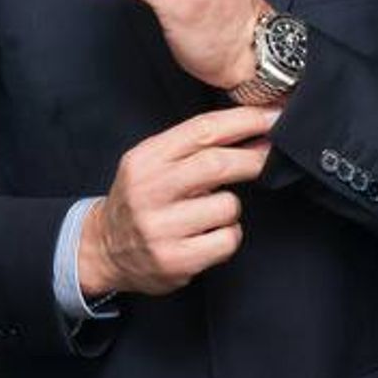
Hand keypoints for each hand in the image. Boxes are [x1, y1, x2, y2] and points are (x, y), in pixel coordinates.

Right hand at [77, 104, 281, 297]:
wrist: (105, 249)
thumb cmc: (141, 198)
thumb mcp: (154, 162)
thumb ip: (195, 146)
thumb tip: (254, 131)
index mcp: (146, 159)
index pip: (202, 130)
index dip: (244, 121)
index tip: (271, 117)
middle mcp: (149, 191)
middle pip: (217, 164)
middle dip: (253, 159)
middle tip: (269, 156)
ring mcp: (161, 228)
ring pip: (227, 206)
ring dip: (231, 207)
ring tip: (212, 212)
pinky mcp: (175, 260)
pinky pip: (226, 240)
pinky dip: (228, 236)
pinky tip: (209, 235)